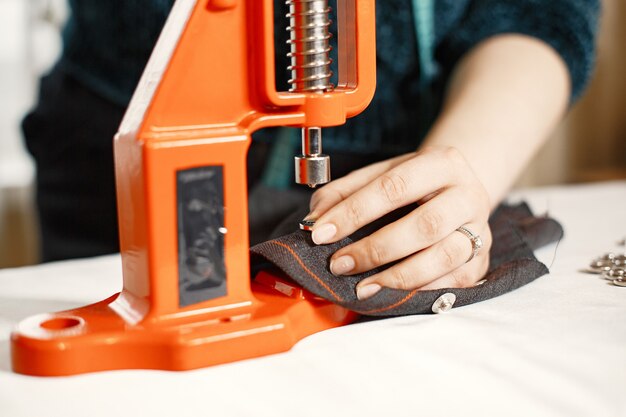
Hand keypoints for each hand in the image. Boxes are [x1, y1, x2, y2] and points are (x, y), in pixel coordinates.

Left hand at [306, 146, 492, 299]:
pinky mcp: (482, 262)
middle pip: (424, 226)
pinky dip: (420, 292)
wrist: (458, 193)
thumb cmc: (413, 185)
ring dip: (397, 278)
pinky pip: (454, 283)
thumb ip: (343, 193)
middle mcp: (468, 195)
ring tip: (363, 287)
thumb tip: (314, 221)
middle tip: (340, 264)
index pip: (394, 186)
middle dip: (376, 249)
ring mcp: (480, 231)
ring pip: (443, 258)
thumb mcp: (380, 175)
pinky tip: (392, 294)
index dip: (355, 212)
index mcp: (442, 163)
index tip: (321, 233)